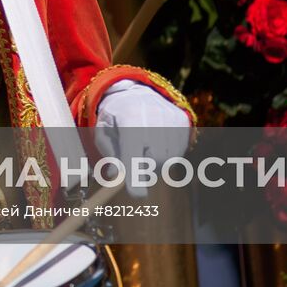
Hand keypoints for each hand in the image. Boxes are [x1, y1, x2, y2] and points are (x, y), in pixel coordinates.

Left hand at [95, 79, 190, 197]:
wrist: (136, 92)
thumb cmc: (115, 117)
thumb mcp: (103, 132)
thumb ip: (108, 154)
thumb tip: (114, 175)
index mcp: (129, 121)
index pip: (134, 156)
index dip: (136, 178)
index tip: (137, 195)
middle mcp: (153, 119)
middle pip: (156, 162)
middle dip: (145, 170)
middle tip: (136, 163)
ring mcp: (171, 119)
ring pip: (169, 160)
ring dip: (156, 164)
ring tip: (145, 148)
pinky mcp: (183, 122)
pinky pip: (179, 152)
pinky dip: (168, 154)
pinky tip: (157, 141)